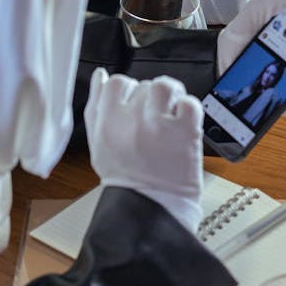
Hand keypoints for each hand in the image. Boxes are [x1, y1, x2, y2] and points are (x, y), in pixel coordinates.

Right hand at [84, 69, 203, 232]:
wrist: (151, 210)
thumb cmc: (125, 179)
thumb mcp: (97, 144)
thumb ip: (96, 107)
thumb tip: (101, 76)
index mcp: (107, 121)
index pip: (117, 81)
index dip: (128, 91)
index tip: (133, 105)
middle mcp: (132, 119)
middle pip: (144, 85)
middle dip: (150, 100)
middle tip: (153, 121)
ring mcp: (159, 124)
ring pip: (166, 86)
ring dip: (171, 96)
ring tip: (171, 114)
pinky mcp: (185, 131)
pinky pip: (189, 103)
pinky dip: (189, 111)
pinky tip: (183, 125)